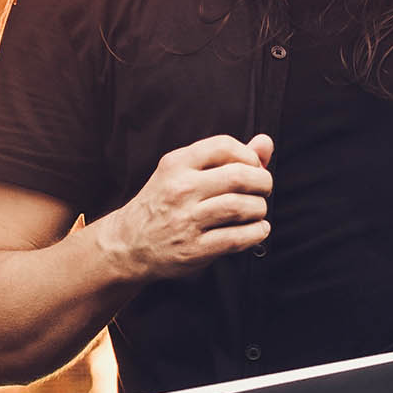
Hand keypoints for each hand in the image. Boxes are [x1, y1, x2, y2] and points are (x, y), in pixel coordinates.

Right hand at [101, 133, 273, 279]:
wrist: (127, 243)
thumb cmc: (162, 204)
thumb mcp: (183, 172)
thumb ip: (226, 157)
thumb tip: (265, 143)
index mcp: (177, 164)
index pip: (224, 146)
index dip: (249, 156)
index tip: (254, 167)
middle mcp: (180, 189)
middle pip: (239, 177)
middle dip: (263, 182)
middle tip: (263, 189)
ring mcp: (186, 220)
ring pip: (241, 207)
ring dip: (260, 209)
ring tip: (257, 211)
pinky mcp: (194, 249)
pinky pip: (238, 238)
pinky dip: (257, 233)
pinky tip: (256, 229)